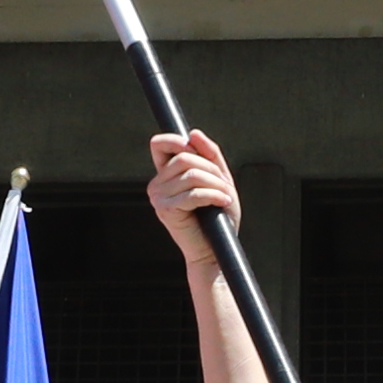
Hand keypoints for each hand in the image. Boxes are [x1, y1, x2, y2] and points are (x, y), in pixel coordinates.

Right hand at [146, 128, 236, 244]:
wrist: (216, 249)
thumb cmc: (218, 216)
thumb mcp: (219, 179)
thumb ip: (209, 155)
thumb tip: (193, 133)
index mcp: (165, 175)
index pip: (159, 144)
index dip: (178, 140)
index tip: (198, 152)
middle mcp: (157, 184)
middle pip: (185, 157)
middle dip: (212, 170)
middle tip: (223, 187)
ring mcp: (158, 197)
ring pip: (192, 174)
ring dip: (216, 185)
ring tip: (225, 198)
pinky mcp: (166, 210)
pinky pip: (194, 193)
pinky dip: (214, 196)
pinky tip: (224, 203)